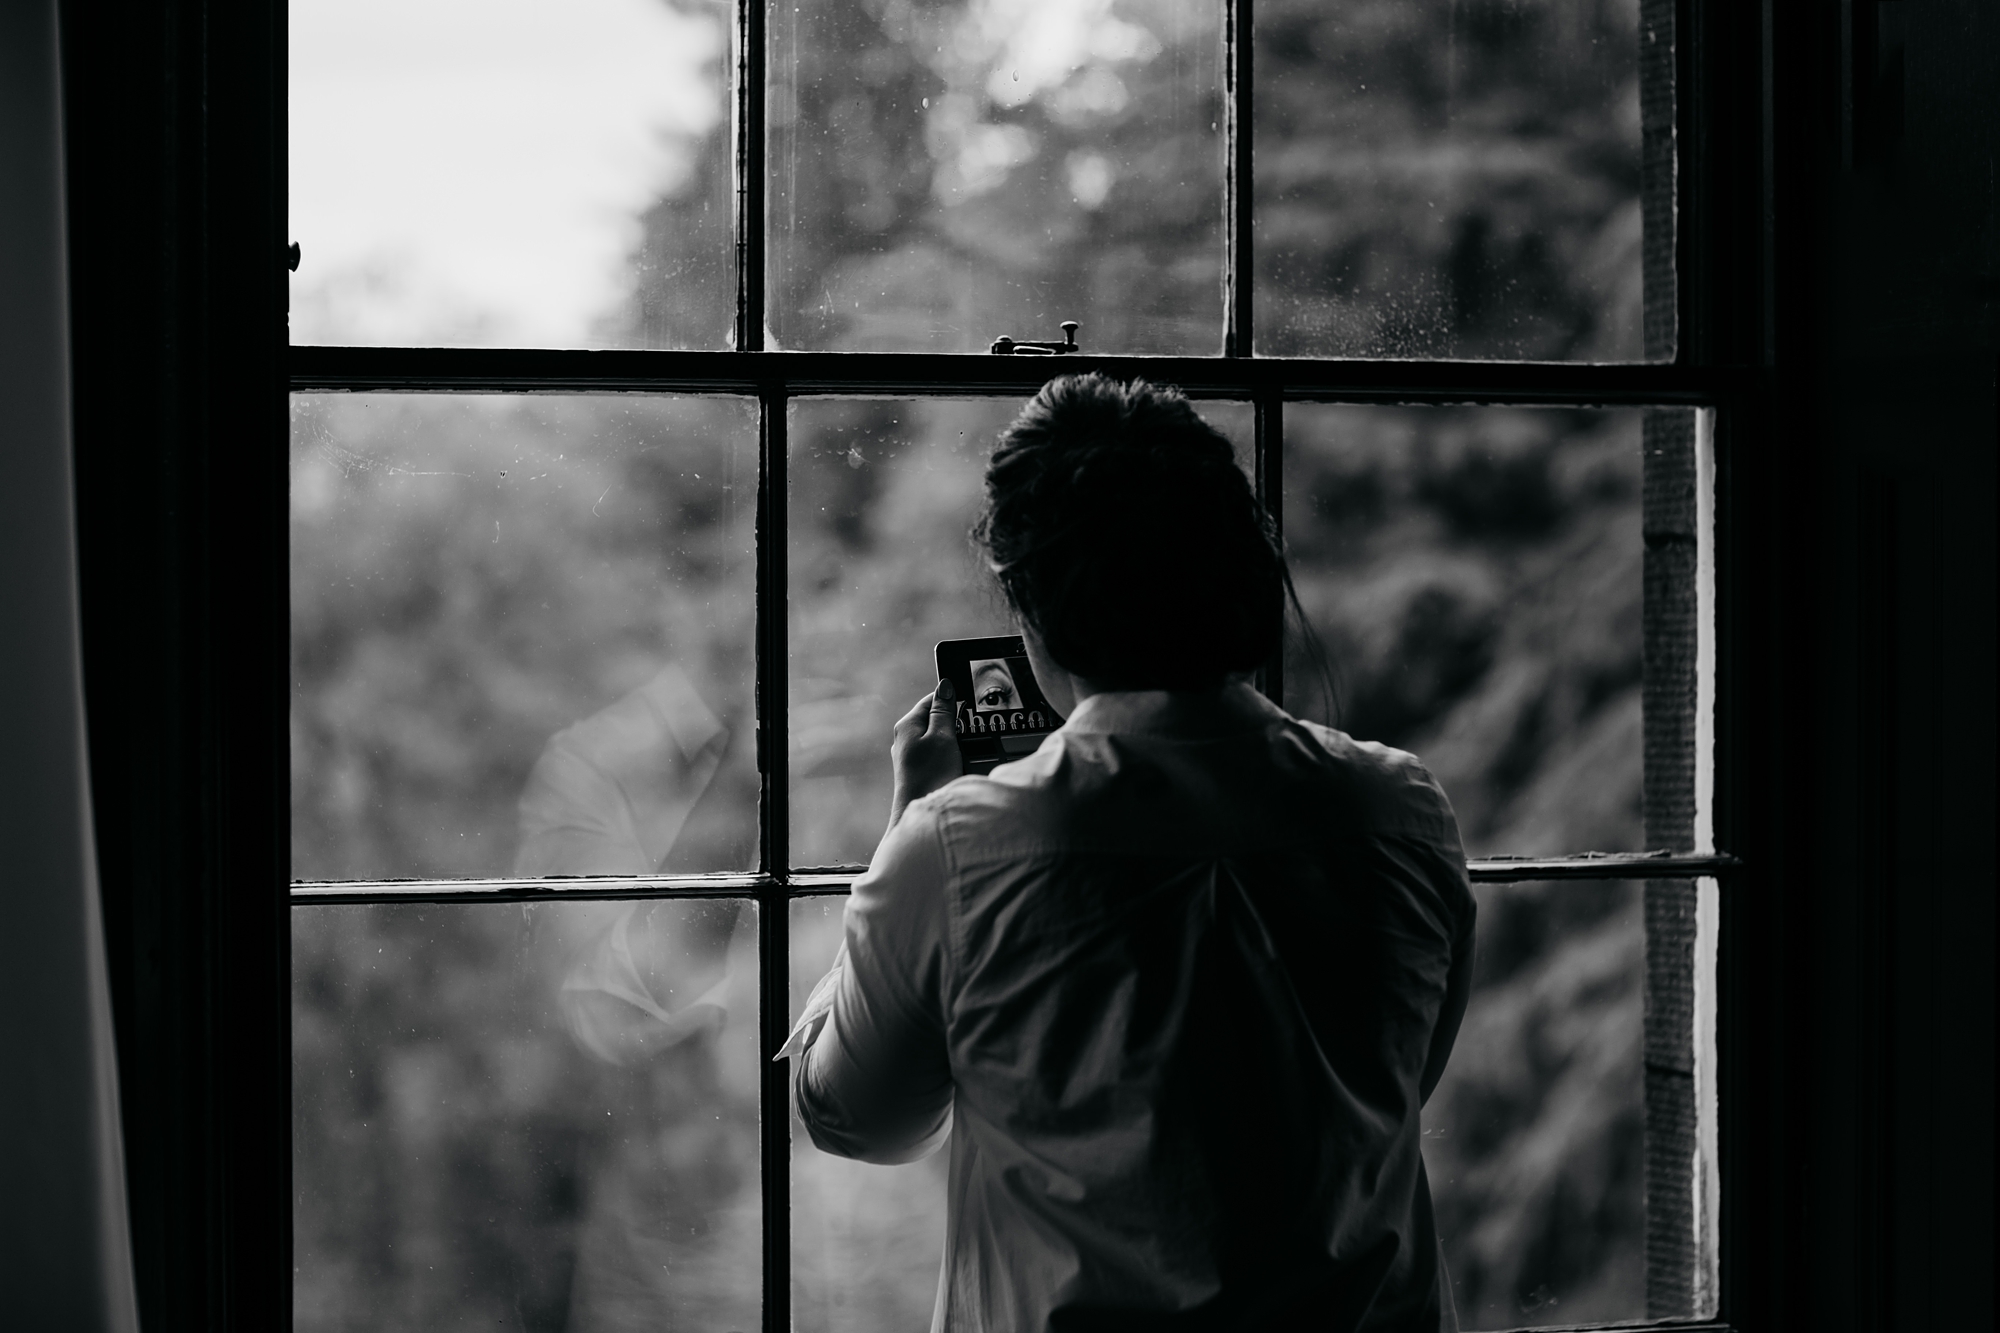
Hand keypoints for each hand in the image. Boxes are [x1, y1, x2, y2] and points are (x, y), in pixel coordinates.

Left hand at [888, 679, 962, 827]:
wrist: (922, 815)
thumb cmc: (930, 776)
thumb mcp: (942, 737)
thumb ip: (944, 711)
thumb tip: (945, 686)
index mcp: (907, 724)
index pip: (932, 699)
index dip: (954, 700)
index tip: (972, 706)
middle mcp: (905, 738)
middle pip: (937, 719)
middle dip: (956, 724)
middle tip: (971, 733)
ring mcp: (912, 756)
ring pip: (941, 739)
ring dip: (957, 743)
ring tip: (966, 753)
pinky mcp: (920, 771)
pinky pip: (941, 756)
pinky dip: (953, 758)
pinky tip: (961, 766)